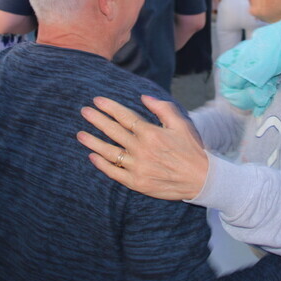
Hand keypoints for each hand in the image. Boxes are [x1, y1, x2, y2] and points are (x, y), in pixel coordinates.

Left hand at [77, 95, 208, 200]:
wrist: (201, 179)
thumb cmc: (192, 149)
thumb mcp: (182, 124)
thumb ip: (162, 108)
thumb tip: (143, 97)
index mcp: (152, 133)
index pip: (125, 117)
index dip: (109, 108)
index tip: (97, 101)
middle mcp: (142, 149)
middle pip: (114, 132)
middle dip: (97, 120)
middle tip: (84, 112)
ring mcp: (138, 167)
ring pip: (110, 152)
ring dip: (93, 142)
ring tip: (80, 135)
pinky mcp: (137, 183)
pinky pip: (115, 173)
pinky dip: (102, 165)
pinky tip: (93, 156)